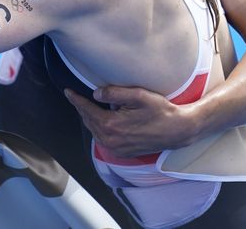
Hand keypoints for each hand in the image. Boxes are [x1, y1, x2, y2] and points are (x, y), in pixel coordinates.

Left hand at [64, 85, 200, 155]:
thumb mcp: (138, 95)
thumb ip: (114, 93)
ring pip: (95, 131)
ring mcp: (116, 149)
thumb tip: (95, 93)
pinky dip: (99, 128)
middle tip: (76, 96)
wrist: (177, 131)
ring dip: (90, 118)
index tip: (68, 91)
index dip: (76, 99)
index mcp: (111, 125)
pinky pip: (103, 139)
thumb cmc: (160, 111)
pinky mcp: (122, 153)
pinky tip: (101, 119)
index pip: (87, 110)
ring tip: (87, 106)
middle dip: (82, 108)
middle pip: (88, 121)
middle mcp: (111, 140)